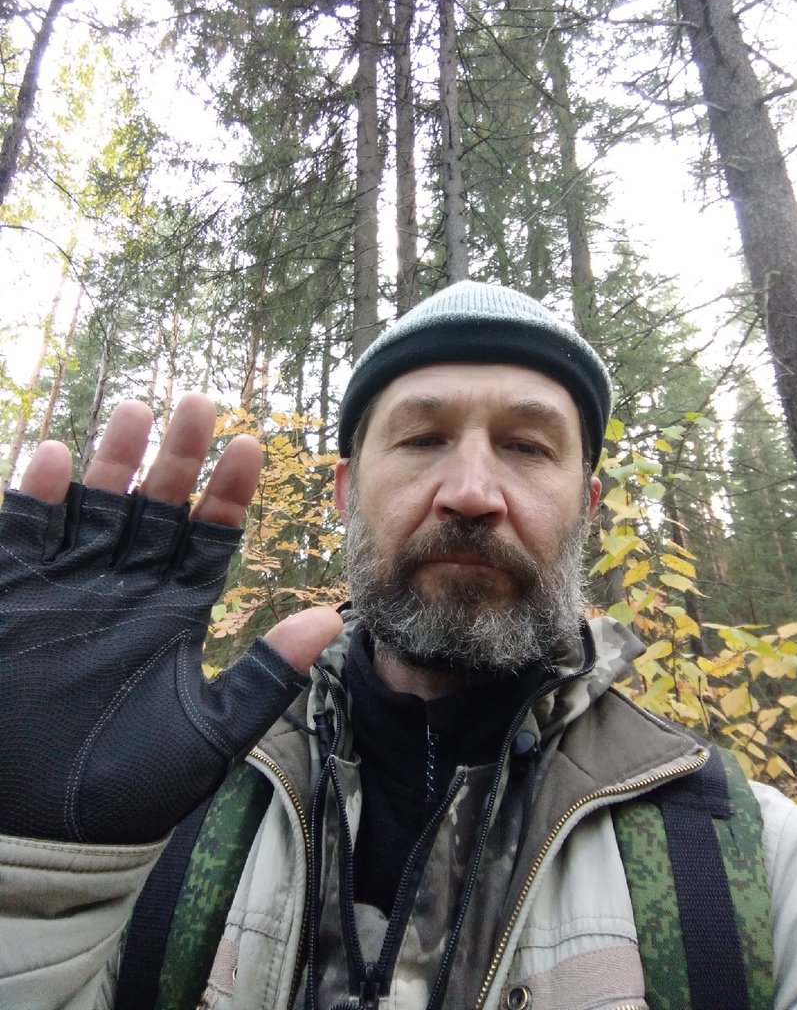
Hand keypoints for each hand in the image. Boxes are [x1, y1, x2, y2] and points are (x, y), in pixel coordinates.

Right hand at [0, 395, 341, 843]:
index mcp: (175, 610)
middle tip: (198, 403)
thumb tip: (330, 621)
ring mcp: (67, 585)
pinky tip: (55, 457)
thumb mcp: (208, 735)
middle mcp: (125, 586)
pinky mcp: (11, 594)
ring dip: (114, 459)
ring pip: (96, 504)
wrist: (38, 830)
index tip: (254, 445)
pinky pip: (23, 532)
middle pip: (157, 504)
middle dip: (178, 455)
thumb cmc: (126, 789)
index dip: (229, 491)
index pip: (210, 535)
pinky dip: (35, 496)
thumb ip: (264, 676)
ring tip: (136, 410)